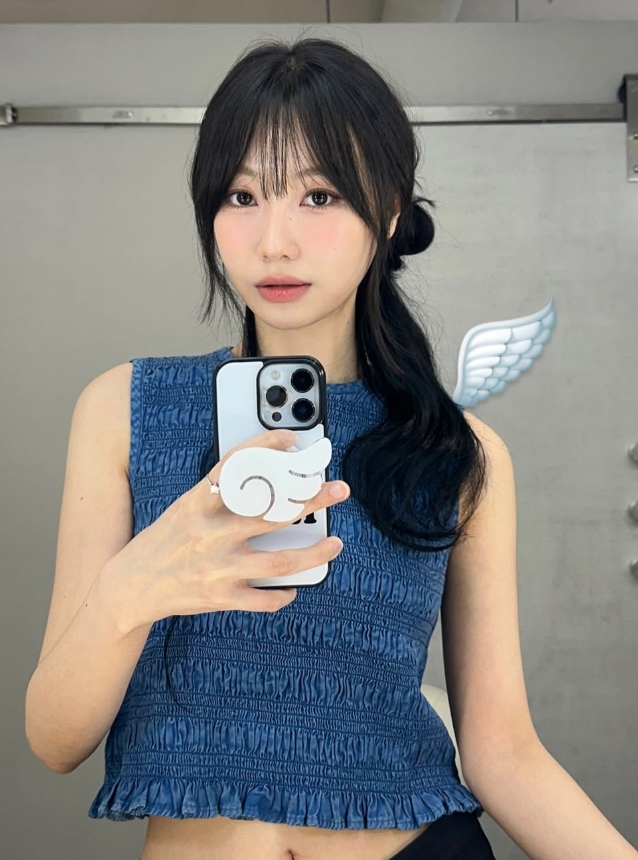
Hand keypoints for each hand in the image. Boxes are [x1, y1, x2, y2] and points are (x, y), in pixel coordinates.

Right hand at [99, 428, 348, 633]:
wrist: (129, 586)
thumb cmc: (164, 541)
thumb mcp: (185, 508)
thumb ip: (220, 496)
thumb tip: (266, 481)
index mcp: (197, 503)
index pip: (234, 467)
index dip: (264, 448)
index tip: (291, 439)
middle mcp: (208, 533)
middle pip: (271, 513)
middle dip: (311, 500)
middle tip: (338, 489)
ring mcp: (216, 567)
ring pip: (279, 561)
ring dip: (314, 553)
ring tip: (335, 543)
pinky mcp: (219, 597)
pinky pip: (263, 599)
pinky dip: (282, 595)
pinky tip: (294, 588)